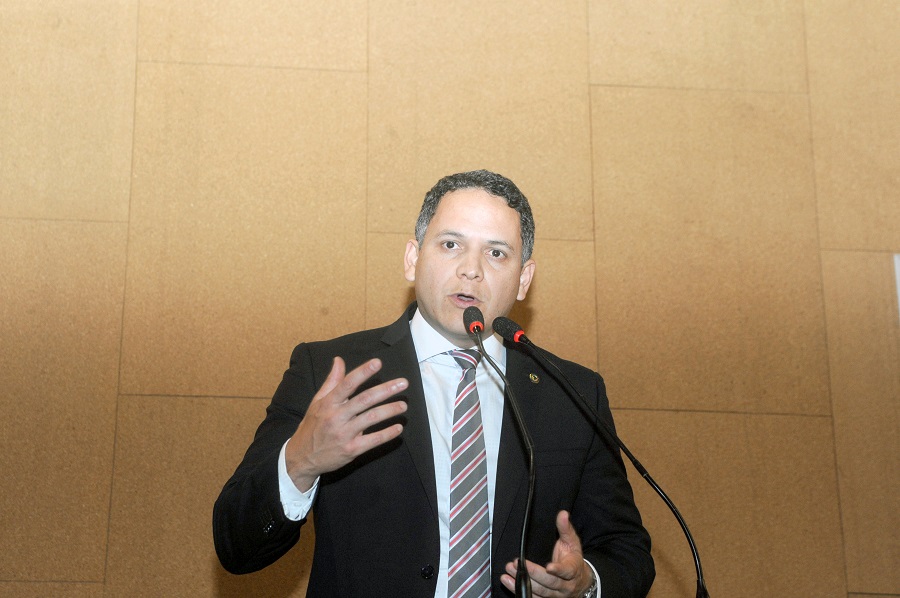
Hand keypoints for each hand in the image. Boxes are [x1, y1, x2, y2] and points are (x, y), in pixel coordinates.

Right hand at [284, 357, 408, 490]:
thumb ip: (332, 381)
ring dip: (390, 410)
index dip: (362, 372)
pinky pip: (373, 440)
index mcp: (328, 403)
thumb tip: (339, 360)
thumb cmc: (312, 426)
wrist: (302, 457)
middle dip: (386, 390)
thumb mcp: (318, 402)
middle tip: (403, 383)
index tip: (378, 363)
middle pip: (364, 399)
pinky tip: (398, 428)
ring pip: (372, 418)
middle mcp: (336, 417)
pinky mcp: (351, 450)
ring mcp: (344, 434)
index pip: (347, 384)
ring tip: (403, 405)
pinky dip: (387, 434)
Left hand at [501, 511, 594, 597]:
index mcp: (573, 570)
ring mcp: (556, 595)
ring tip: (509, 572)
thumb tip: (563, 514)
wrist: (580, 581)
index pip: (566, 571)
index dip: (558, 570)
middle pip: (549, 583)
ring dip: (522, 583)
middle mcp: (565, 585)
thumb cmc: (573, 559)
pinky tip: (509, 583)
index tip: (548, 567)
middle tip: (517, 563)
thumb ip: (565, 528)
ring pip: (540, 592)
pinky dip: (519, 591)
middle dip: (533, 573)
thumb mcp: (572, 542)